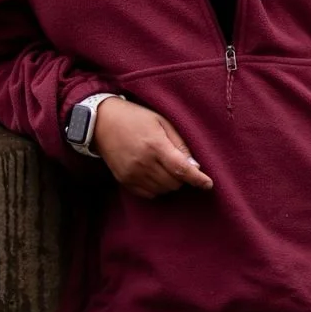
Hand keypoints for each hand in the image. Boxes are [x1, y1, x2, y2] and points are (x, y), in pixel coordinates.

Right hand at [91, 99, 214, 198]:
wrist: (102, 122)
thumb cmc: (136, 117)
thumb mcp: (161, 121)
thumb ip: (179, 144)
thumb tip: (194, 166)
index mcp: (155, 145)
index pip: (181, 169)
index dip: (198, 179)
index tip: (209, 184)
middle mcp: (143, 162)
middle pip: (174, 183)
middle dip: (183, 177)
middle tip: (180, 164)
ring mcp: (132, 174)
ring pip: (163, 190)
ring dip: (170, 183)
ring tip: (165, 166)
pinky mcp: (125, 180)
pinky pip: (149, 194)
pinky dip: (157, 188)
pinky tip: (155, 174)